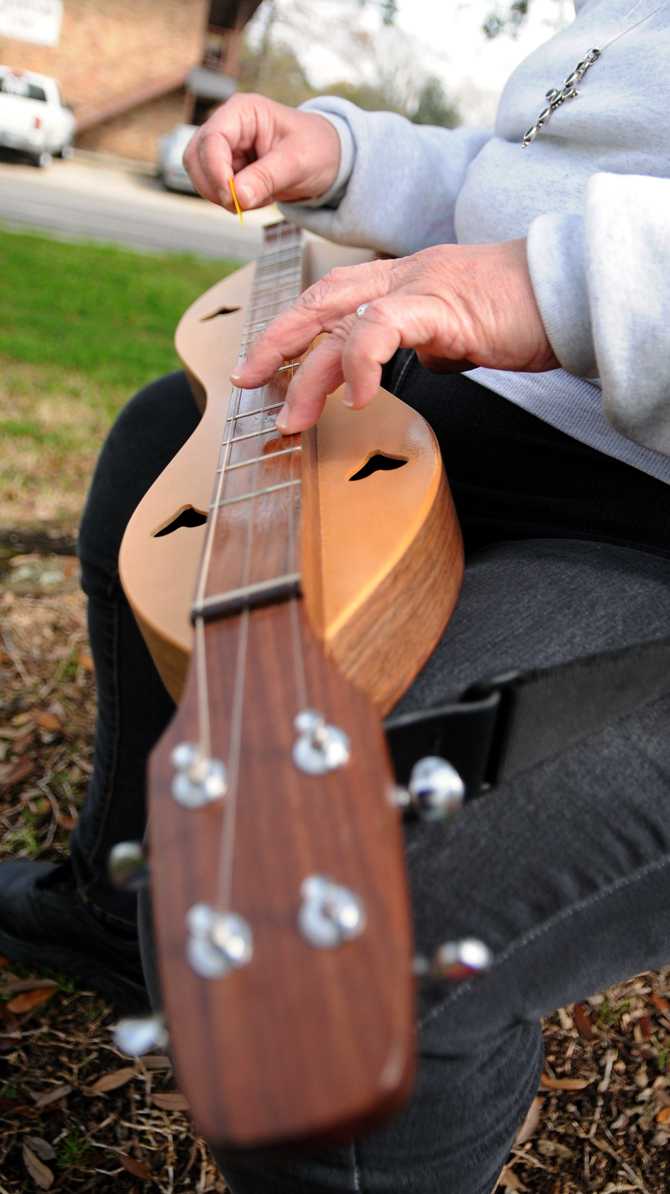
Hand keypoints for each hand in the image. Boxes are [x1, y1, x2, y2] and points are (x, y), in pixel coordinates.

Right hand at [183, 93, 340, 212]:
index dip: (215, 171)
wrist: (327, 159)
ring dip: (224, 197)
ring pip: (200, 177)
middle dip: (215, 186)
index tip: (231, 197)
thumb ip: (266, 178)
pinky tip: (257, 197)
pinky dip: (234, 201)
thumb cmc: (316, 149)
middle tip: (242, 204)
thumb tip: (238, 197)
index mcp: (242, 112)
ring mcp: (224, 149)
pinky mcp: (227, 169)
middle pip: (195, 158)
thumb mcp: (297, 162)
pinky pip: (215, 190)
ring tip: (259, 197)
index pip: (211, 139)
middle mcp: (227, 126)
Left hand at [231, 240, 559, 432]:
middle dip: (277, 343)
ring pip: (340, 322)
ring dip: (308, 375)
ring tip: (292, 418)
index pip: (334, 297)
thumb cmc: (525, 314)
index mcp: (405, 280)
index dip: (295, 327)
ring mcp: (417, 286)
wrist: (569, 290)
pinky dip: (361, 363)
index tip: (266, 365)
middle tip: (244, 381)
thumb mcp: (466, 332)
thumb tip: (424, 362)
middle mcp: (401, 275)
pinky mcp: (439, 305)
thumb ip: (434, 341)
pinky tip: (358, 400)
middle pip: (319, 302)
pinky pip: (382, 327)